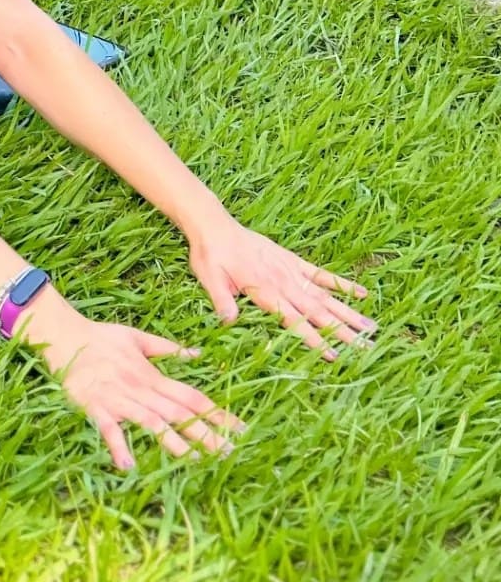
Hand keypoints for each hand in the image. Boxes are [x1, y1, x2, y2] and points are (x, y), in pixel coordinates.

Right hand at [18, 288, 242, 471]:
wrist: (64, 334)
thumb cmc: (100, 337)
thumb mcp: (138, 337)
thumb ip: (167, 349)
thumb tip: (197, 354)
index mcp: (152, 376)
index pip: (192, 397)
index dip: (217, 414)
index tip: (240, 430)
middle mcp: (141, 389)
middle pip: (179, 414)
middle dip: (206, 434)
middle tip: (230, 454)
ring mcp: (119, 399)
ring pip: (152, 422)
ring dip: (174, 442)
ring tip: (196, 462)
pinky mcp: (96, 406)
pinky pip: (109, 428)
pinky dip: (118, 445)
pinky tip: (128, 465)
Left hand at [188, 212, 375, 358]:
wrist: (214, 225)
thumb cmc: (210, 256)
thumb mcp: (209, 278)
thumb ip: (222, 299)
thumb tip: (228, 322)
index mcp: (265, 290)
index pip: (294, 320)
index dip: (314, 339)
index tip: (334, 356)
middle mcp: (283, 281)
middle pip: (318, 311)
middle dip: (342, 331)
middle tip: (367, 348)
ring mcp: (291, 270)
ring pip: (325, 295)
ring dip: (348, 312)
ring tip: (372, 328)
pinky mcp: (292, 260)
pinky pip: (321, 273)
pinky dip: (340, 284)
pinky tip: (361, 293)